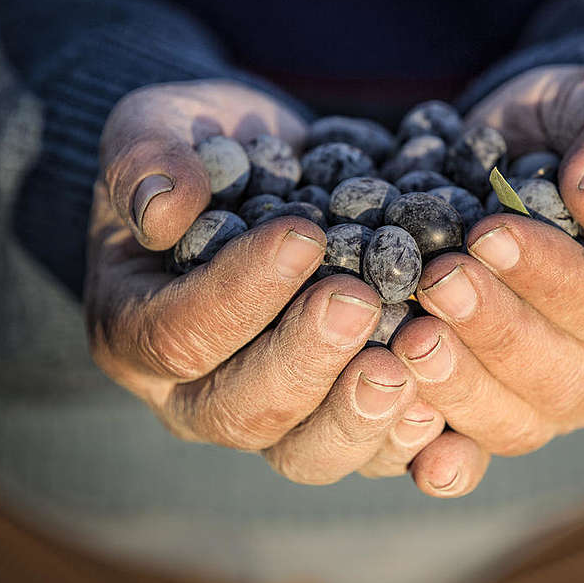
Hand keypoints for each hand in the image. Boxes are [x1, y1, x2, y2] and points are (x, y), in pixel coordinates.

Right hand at [86, 80, 439, 484]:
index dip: (240, 294)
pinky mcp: (336, 419)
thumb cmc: (206, 147)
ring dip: (359, 418)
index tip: (303, 237)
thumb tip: (161, 212)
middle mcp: (196, 394)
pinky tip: (446, 416)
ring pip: (306, 455)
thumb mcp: (161, 124)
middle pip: (242, 412)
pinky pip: (371, 458)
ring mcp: (273, 417)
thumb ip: (147, 156)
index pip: (179, 334)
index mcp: (136, 331)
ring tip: (408, 367)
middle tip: (361, 303)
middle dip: (306, 361)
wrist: (271, 170)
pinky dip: (411, 446)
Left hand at [389, 66, 583, 496]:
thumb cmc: (570, 131)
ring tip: (405, 337)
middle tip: (437, 282)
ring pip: (517, 425)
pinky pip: (471, 447)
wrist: (519, 163)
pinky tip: (394, 425)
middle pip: (570, 382)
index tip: (489, 234)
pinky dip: (435, 451)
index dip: (558, 281)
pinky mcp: (499, 410)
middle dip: (498, 335)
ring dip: (458, 387)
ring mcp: (559, 400)